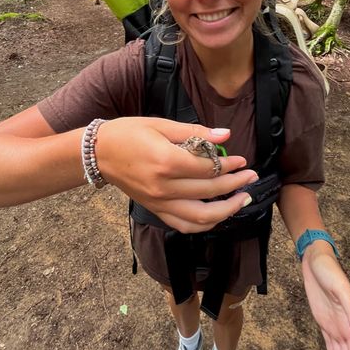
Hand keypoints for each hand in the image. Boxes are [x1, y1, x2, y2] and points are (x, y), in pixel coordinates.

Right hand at [96, 117, 256, 232]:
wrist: (99, 153)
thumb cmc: (128, 133)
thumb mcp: (161, 124)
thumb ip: (195, 132)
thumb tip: (225, 135)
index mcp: (166, 161)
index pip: (207, 168)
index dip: (229, 165)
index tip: (241, 160)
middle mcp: (164, 187)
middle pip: (209, 191)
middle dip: (235, 184)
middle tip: (250, 176)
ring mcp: (159, 202)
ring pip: (201, 217)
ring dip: (227, 209)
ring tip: (243, 198)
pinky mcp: (155, 209)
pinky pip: (185, 225)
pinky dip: (206, 223)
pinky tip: (219, 214)